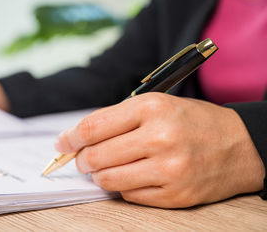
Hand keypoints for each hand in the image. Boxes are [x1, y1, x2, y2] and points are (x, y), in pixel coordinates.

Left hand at [55, 93, 264, 207]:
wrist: (239, 145)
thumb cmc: (192, 122)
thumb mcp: (156, 105)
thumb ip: (115, 120)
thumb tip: (77, 139)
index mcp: (152, 108)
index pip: (94, 126)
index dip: (70, 137)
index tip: (62, 143)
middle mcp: (160, 137)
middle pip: (96, 156)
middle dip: (82, 159)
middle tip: (83, 159)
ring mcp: (168, 169)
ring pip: (108, 179)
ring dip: (100, 175)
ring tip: (105, 168)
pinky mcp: (175, 195)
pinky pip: (129, 195)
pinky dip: (123, 186)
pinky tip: (132, 176)